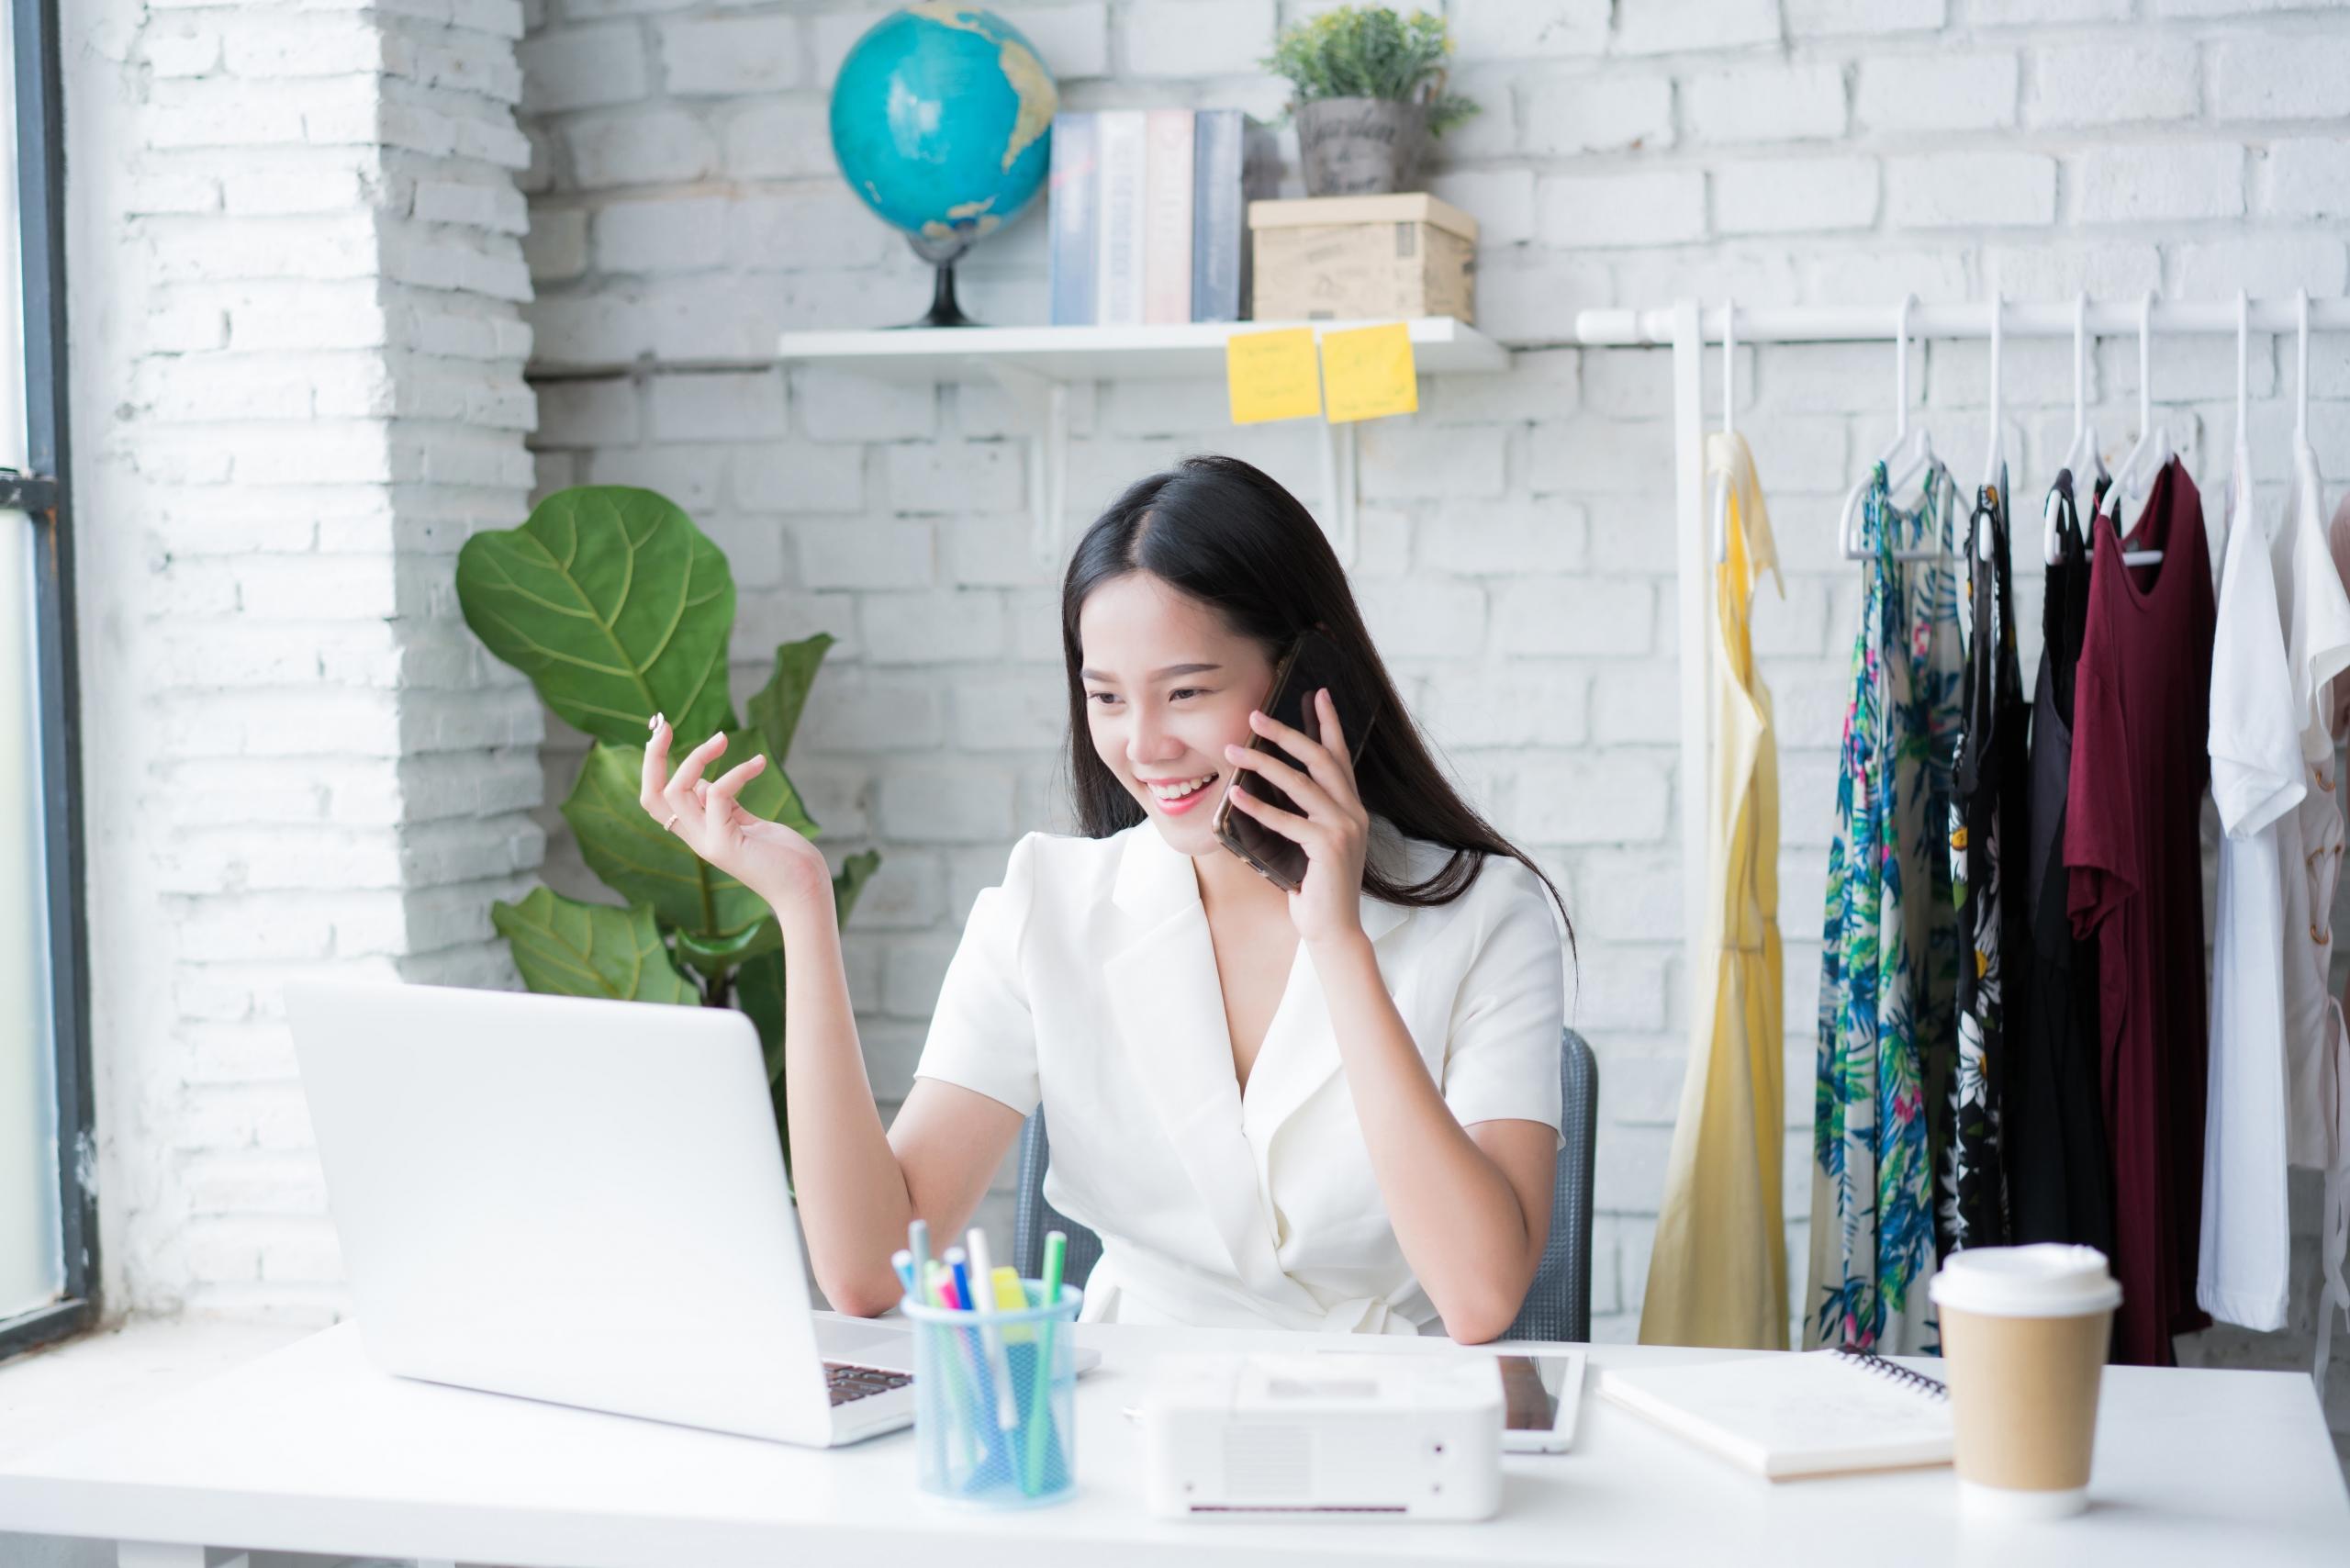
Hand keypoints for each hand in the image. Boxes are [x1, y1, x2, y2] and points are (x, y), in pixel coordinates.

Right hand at [639, 715, 828, 915]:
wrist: (806, 891)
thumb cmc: (785, 858)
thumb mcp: (749, 824)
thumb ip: (726, 806)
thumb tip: (703, 784)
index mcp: (699, 832)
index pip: (656, 800)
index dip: (652, 767)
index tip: (662, 733)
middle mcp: (697, 838)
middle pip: (652, 796)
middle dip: (653, 757)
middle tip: (664, 725)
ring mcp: (709, 842)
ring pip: (677, 792)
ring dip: (697, 757)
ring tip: (723, 739)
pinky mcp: (726, 843)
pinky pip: (718, 794)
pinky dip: (736, 773)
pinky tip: (759, 764)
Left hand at [1222, 688, 1370, 946]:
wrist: (1333, 928)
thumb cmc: (1316, 885)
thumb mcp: (1312, 841)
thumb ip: (1303, 813)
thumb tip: (1266, 784)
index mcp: (1351, 807)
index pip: (1340, 756)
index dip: (1329, 723)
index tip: (1317, 693)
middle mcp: (1353, 811)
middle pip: (1320, 759)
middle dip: (1287, 733)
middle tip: (1256, 715)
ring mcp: (1344, 828)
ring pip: (1301, 784)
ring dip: (1264, 763)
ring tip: (1234, 750)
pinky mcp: (1328, 847)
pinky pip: (1287, 820)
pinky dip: (1259, 807)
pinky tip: (1235, 794)